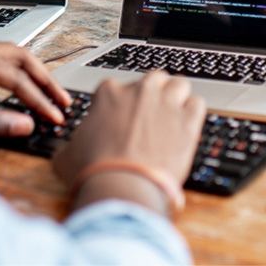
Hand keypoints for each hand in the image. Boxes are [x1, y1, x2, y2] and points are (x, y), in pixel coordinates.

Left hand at [0, 36, 71, 136]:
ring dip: (34, 73)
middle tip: (63, 101)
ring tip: (52, 94)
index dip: (38, 99)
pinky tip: (25, 85)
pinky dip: (18, 71)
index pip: (16, 77)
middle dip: (45, 79)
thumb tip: (26, 125)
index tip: (54, 117)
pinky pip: (1, 58)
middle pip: (21, 56)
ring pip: (12, 54)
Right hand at [52, 72, 204, 213]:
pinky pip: (198, 104)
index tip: (124, 119)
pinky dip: (194, 113)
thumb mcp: (68, 154)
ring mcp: (165, 102)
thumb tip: (67, 150)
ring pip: (179, 84)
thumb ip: (70, 144)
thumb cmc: (93, 170)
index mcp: (109, 92)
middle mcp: (139, 90)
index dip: (122, 104)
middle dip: (153, 93)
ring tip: (174, 116)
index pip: (119, 87)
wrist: (121, 187)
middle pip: (153, 78)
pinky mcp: (188, 120)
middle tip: (152, 114)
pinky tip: (188, 126)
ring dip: (177, 97)